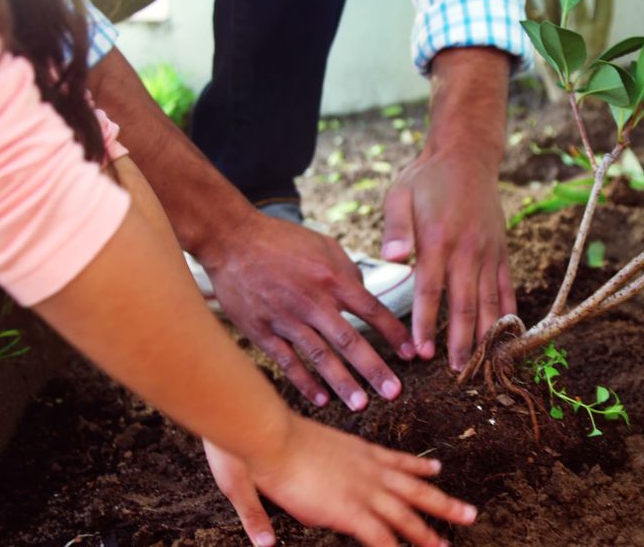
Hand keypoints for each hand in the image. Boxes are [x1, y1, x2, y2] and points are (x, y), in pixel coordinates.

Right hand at [204, 212, 416, 409]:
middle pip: (349, 341)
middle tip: (393, 393)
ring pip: (319, 357)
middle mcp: (312, 301)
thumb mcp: (322, 244)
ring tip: (361, 405)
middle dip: (374, 369)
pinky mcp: (262, 330)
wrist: (231, 239)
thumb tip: (366, 295)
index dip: (394, 334)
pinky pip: (287, 362)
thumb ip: (348, 271)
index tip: (412, 354)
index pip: (372, 309)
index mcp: (331, 278)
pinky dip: (304, 382)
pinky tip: (321, 400)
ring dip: (342, 383)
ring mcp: (285, 318)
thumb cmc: (281, 240)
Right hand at [206, 417, 475, 546]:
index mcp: (361, 451)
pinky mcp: (352, 511)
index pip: (398, 460)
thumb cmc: (279, 439)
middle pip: (417, 489)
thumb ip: (326, 462)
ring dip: (429, 534)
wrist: (274, 438)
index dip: (420, 466)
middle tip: (469, 512)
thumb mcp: (313, 445)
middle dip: (444, 504)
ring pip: (408, 517)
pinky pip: (383, 539)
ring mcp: (365, 491)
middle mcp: (371, 470)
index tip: (438, 467)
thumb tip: (322, 473)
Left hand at [381, 47, 515, 370]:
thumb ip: (395, 228)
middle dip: (460, 341)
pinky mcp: (501, 251)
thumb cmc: (425, 178)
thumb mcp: (399, 194)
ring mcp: (488, 252)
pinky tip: (507, 335)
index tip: (422, 352)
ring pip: (488, 301)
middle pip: (464, 304)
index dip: (426, 323)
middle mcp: (466, 250)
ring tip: (481, 364)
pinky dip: (508, 312)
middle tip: (456, 372)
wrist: (466, 155)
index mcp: (438, 240)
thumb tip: (389, 259)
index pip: (430, 291)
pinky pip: (506, 286)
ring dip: (485, 334)